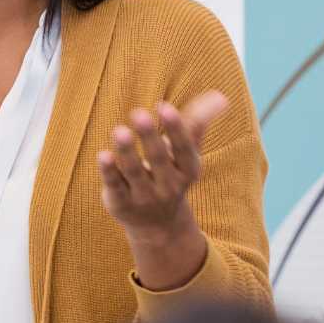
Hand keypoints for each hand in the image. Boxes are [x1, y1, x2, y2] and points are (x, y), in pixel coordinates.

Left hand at [97, 91, 228, 288]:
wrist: (158, 226)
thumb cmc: (172, 175)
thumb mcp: (186, 154)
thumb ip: (197, 124)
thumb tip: (220, 96)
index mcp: (187, 170)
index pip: (183, 149)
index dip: (176, 128)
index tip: (165, 106)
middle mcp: (168, 185)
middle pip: (157, 158)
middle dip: (149, 136)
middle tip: (138, 113)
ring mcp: (144, 196)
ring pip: (134, 171)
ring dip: (127, 151)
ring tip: (120, 130)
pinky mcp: (121, 202)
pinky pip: (114, 185)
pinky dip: (109, 171)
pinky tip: (103, 155)